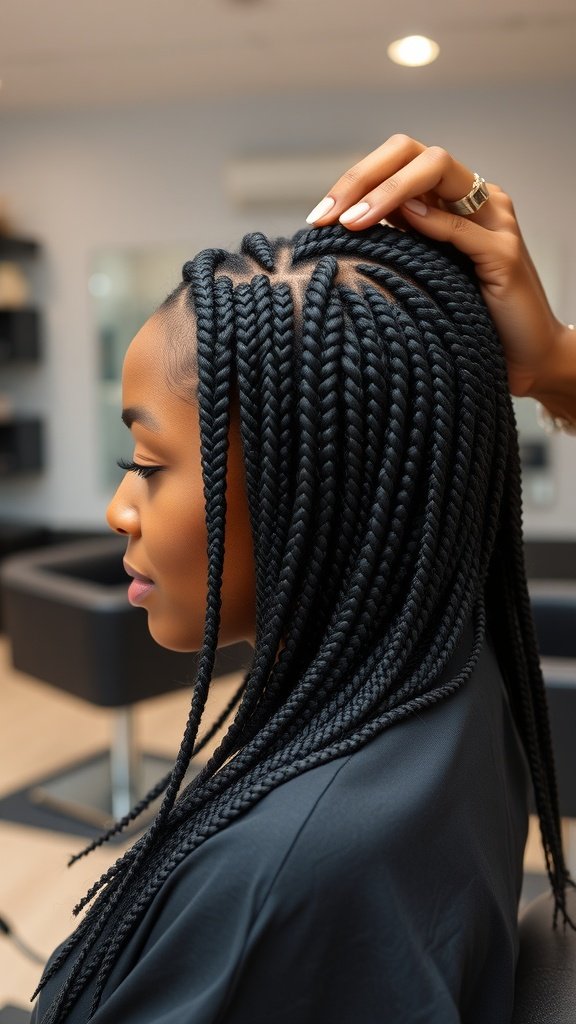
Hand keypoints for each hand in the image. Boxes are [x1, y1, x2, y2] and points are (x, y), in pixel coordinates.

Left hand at [306, 134, 574, 411]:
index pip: (397, 161)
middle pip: (413, 153)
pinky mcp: (506, 254)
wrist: (524, 359)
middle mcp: (473, 200)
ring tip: (351, 220)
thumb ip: (393, 245)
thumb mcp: (418, 277)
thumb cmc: (464, 322)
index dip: (353, 180)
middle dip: (363, 177)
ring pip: (437, 170)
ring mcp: (493, 221)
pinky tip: (401, 224)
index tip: (317, 218)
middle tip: (328, 215)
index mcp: (448, 202)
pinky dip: (431, 221)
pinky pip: (463, 227)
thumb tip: (338, 229)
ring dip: (387, 190)